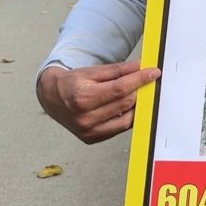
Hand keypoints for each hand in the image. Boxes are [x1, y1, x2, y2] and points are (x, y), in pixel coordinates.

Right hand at [36, 61, 160, 143]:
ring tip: (139, 93)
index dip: (139, 80)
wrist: (52, 98)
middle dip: (140, 90)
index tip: (153, 73)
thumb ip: (118, 70)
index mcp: (82, 98)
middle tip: (149, 81)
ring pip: (126, 119)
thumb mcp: (92, 71)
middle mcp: (85, 118)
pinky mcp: (92, 139)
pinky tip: (129, 107)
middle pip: (124, 103)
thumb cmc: (71, 83)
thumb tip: (140, 67)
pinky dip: (127, 117)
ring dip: (137, 105)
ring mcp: (88, 131)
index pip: (120, 89)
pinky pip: (119, 128)